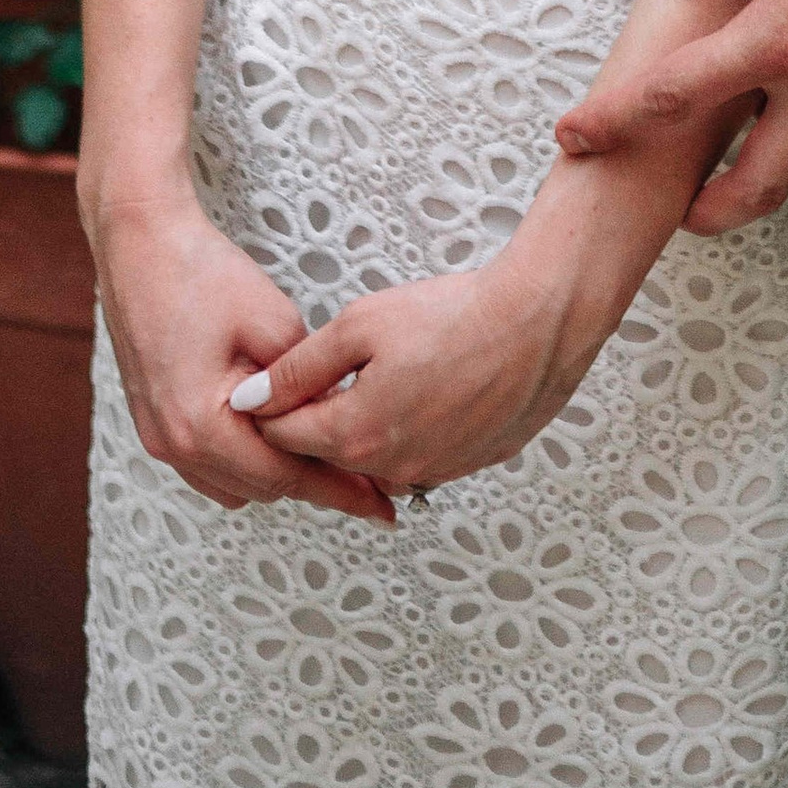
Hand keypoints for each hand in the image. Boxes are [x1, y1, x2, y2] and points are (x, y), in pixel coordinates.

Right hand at [85, 172, 395, 523]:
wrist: (140, 242)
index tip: (379, 505)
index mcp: (201, 426)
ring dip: (277, 474)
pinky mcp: (154, 421)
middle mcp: (174, 444)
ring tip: (326, 453)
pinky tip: (276, 435)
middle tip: (365, 477)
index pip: (285, 477)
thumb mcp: (274, 320)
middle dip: (313, 483)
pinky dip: (245, 459)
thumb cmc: (201, 272)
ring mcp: (158, 436)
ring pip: (233, 483)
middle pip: (259, 488)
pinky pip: (209, 464)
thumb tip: (339, 413)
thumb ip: (309, 381)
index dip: (339, 491)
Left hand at [234, 246, 596, 494]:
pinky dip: (409, 432)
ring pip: (374, 461)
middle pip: (327, 454)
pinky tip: (425, 389)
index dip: (271, 406)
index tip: (273, 379)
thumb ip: (298, 367)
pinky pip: (418, 459)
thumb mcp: (359, 324)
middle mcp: (390, 469)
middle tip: (332, 370)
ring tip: (385, 374)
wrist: (538, 322)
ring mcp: (433, 473)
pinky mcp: (467, 465)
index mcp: (355, 435)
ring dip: (365, 429)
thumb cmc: (455, 315)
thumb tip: (249, 399)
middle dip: (317, 419)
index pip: (284, 438)